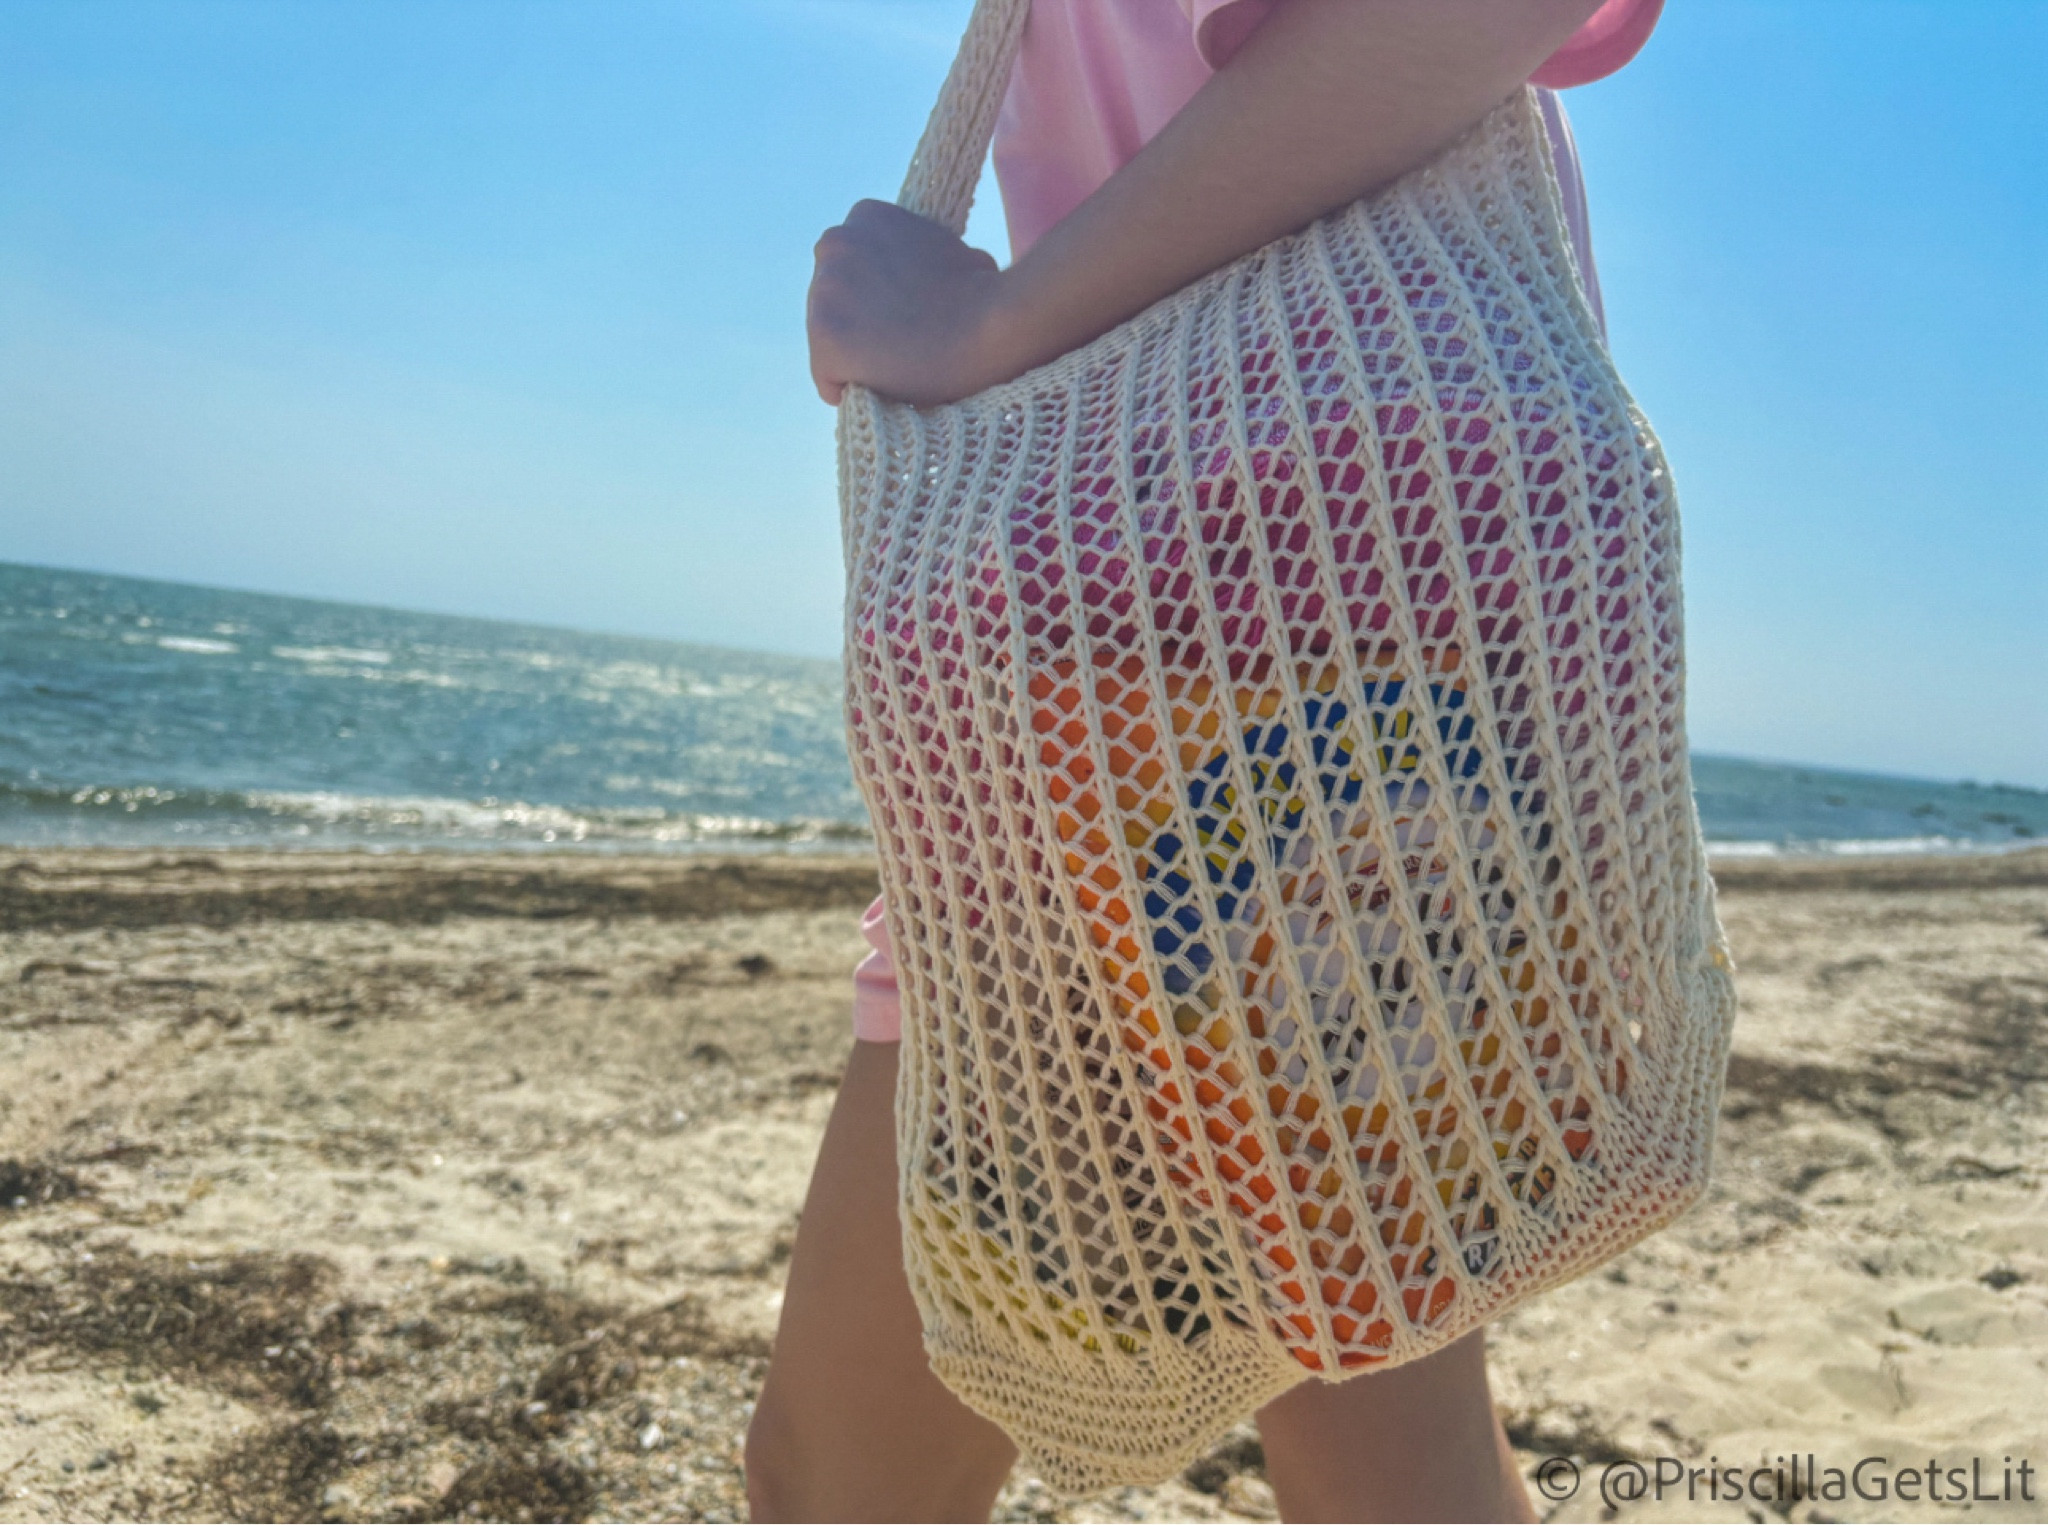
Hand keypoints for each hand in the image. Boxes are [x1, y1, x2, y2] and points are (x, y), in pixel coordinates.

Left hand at [807, 200, 1015, 406]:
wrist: (990, 326)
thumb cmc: (984, 294)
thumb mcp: (948, 249)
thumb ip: (921, 254)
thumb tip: (930, 274)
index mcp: (865, 216)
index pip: (848, 268)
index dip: (873, 299)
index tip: (901, 316)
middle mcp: (835, 244)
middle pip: (828, 300)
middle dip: (857, 323)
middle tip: (898, 344)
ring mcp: (825, 291)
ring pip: (824, 339)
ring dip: (853, 356)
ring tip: (896, 365)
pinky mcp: (825, 337)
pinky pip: (826, 377)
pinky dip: (846, 388)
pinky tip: (880, 388)